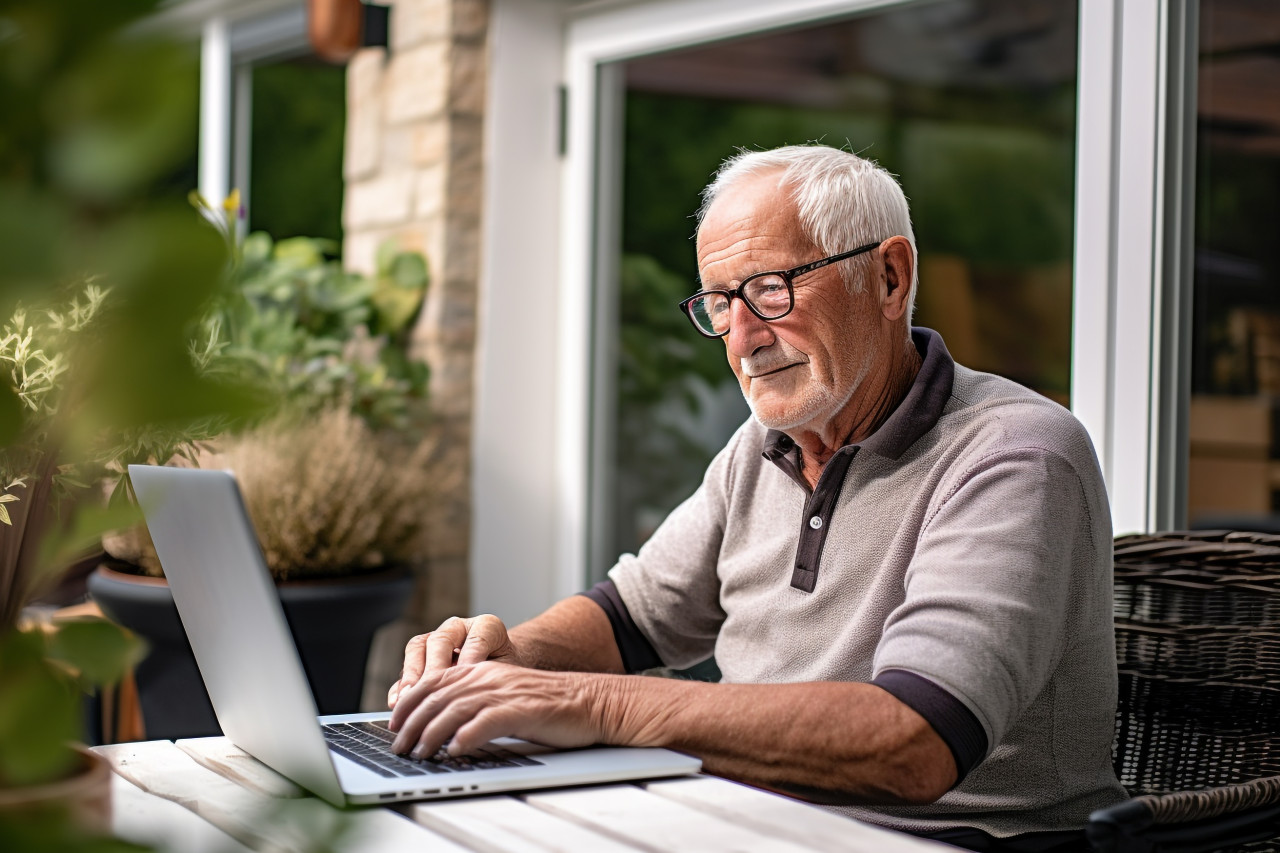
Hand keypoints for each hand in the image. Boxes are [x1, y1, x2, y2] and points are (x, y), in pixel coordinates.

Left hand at [387, 662, 608, 756]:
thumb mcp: (505, 696)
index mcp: (482, 670)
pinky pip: (485, 722)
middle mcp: (489, 676)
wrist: (590, 701)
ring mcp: (504, 691)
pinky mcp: (521, 709)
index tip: (394, 723)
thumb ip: (475, 703)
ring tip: (419, 753)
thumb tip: (442, 728)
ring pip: (455, 709)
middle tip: (399, 746)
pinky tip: (454, 751)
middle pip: (438, 696)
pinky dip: (465, 737)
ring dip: (431, 733)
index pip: (434, 682)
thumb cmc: (549, 706)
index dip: (409, 702)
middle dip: (412, 723)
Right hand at [388, 615, 520, 709]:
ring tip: (408, 698)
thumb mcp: (511, 672)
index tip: (469, 675)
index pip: (477, 637)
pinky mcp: (421, 660)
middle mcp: (457, 628)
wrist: (502, 672)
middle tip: (432, 689)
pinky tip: (397, 704)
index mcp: (486, 626)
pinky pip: (406, 669)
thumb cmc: (509, 673)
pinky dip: (400, 687)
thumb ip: (496, 677)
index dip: (471, 656)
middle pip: (440, 641)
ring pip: (417, 649)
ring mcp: (436, 641)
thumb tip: (475, 693)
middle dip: (434, 667)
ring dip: (411, 675)